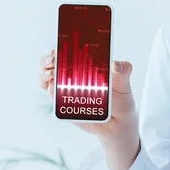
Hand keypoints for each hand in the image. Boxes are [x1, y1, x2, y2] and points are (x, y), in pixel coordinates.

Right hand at [39, 48, 140, 169]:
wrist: (118, 122)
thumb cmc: (121, 99)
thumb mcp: (124, 83)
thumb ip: (123, 71)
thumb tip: (116, 64)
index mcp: (86, 65)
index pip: (69, 51)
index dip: (60, 46)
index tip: (59, 46)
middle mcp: (73, 75)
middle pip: (52, 63)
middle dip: (48, 59)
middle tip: (53, 60)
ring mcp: (66, 89)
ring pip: (47, 77)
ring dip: (44, 73)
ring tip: (52, 74)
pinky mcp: (64, 103)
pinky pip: (51, 94)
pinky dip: (48, 89)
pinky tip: (52, 88)